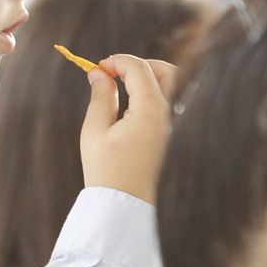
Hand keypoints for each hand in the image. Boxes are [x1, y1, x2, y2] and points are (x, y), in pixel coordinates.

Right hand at [80, 54, 175, 204]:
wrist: (125, 205)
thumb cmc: (106, 170)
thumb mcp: (95, 131)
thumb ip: (100, 97)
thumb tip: (98, 73)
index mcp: (150, 111)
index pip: (139, 68)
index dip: (117, 61)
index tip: (97, 68)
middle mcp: (166, 115)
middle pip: (166, 71)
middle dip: (139, 64)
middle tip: (113, 72)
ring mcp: (170, 126)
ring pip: (170, 86)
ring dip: (146, 78)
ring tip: (119, 86)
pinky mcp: (168, 135)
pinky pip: (165, 102)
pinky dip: (149, 93)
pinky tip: (127, 103)